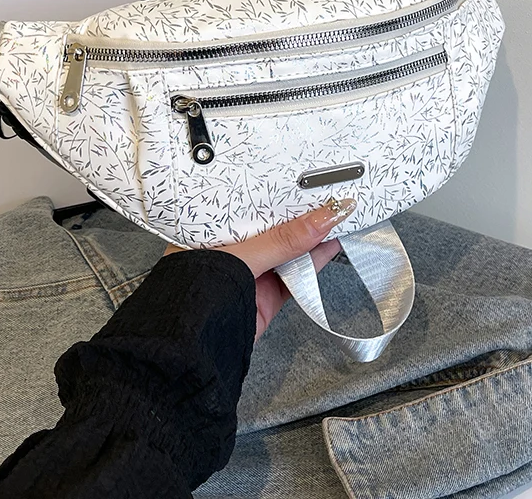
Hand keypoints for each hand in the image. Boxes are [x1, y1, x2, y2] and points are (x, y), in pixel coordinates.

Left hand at [164, 198, 356, 338]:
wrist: (192, 354)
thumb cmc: (194, 299)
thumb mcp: (241, 257)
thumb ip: (283, 240)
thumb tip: (323, 218)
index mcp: (211, 228)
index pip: (248, 201)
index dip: (278, 190)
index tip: (306, 177)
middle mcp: (230, 248)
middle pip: (272, 224)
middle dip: (300, 211)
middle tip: (331, 191)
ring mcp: (249, 272)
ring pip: (288, 248)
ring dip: (313, 235)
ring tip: (339, 214)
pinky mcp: (266, 294)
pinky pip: (296, 273)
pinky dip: (315, 260)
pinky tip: (332, 244)